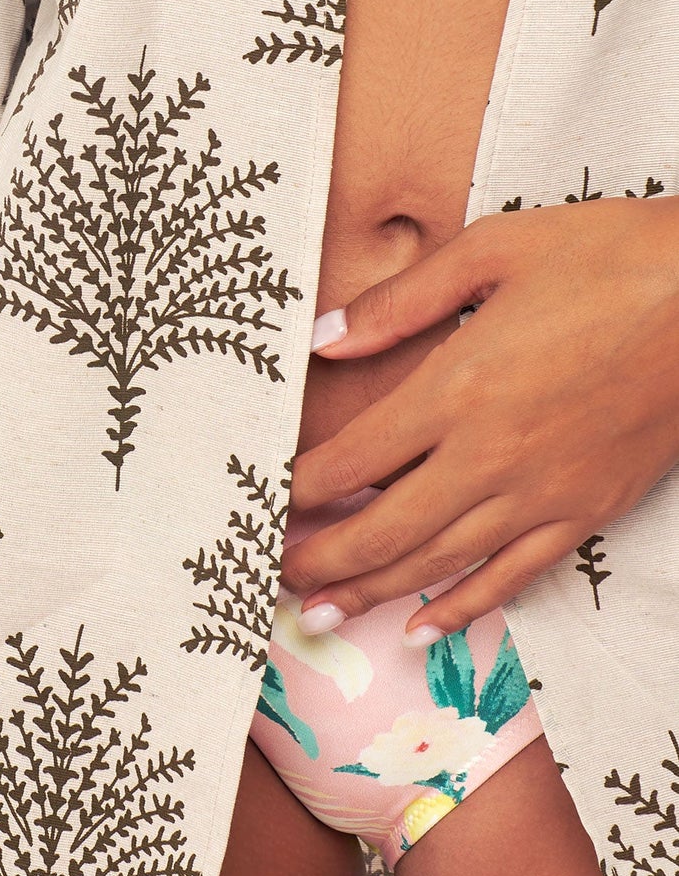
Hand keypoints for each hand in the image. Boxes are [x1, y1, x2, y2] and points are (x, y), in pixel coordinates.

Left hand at [281, 195, 678, 642]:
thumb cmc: (607, 257)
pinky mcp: (588, 509)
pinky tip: (426, 624)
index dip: (301, 489)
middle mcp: (491, 453)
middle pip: (384, 528)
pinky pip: (515, 574)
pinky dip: (466, 605)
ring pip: (440, 562)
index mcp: (457, 386)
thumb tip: (324, 339)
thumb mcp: (490, 250)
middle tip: (275, 576)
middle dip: (322, 559)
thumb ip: (400, 301)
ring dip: (374, 592)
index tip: (267, 502)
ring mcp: (543, 491)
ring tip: (323, 613)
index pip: (354, 459)